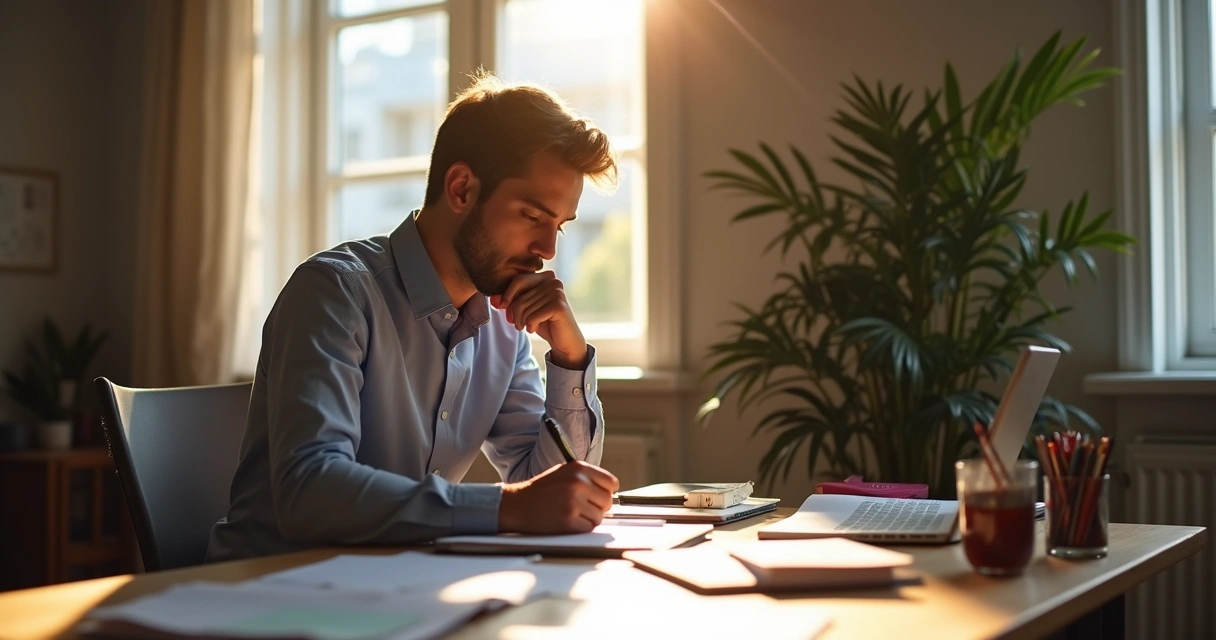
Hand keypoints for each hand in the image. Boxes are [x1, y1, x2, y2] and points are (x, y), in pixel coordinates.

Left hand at [491, 271, 587, 368]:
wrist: (564, 340)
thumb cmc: (543, 322)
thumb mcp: (525, 308)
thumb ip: (511, 300)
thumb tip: (494, 300)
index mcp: (544, 277)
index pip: (518, 280)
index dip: (507, 295)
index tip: (501, 307)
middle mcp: (552, 281)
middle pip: (520, 297)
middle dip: (514, 314)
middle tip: (518, 324)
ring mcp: (557, 292)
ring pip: (524, 308)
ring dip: (522, 322)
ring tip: (529, 326)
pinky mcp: (559, 306)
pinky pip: (532, 317)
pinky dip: (530, 326)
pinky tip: (535, 328)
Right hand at [497, 461, 618, 533]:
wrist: (517, 505)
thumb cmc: (542, 491)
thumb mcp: (564, 473)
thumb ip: (587, 478)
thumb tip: (610, 490)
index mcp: (579, 468)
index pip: (611, 483)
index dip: (606, 492)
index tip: (598, 497)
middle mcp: (578, 482)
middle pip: (607, 501)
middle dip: (598, 508)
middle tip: (583, 509)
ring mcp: (573, 501)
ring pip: (599, 517)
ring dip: (588, 519)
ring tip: (571, 514)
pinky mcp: (568, 520)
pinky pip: (588, 528)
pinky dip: (580, 528)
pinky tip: (566, 521)